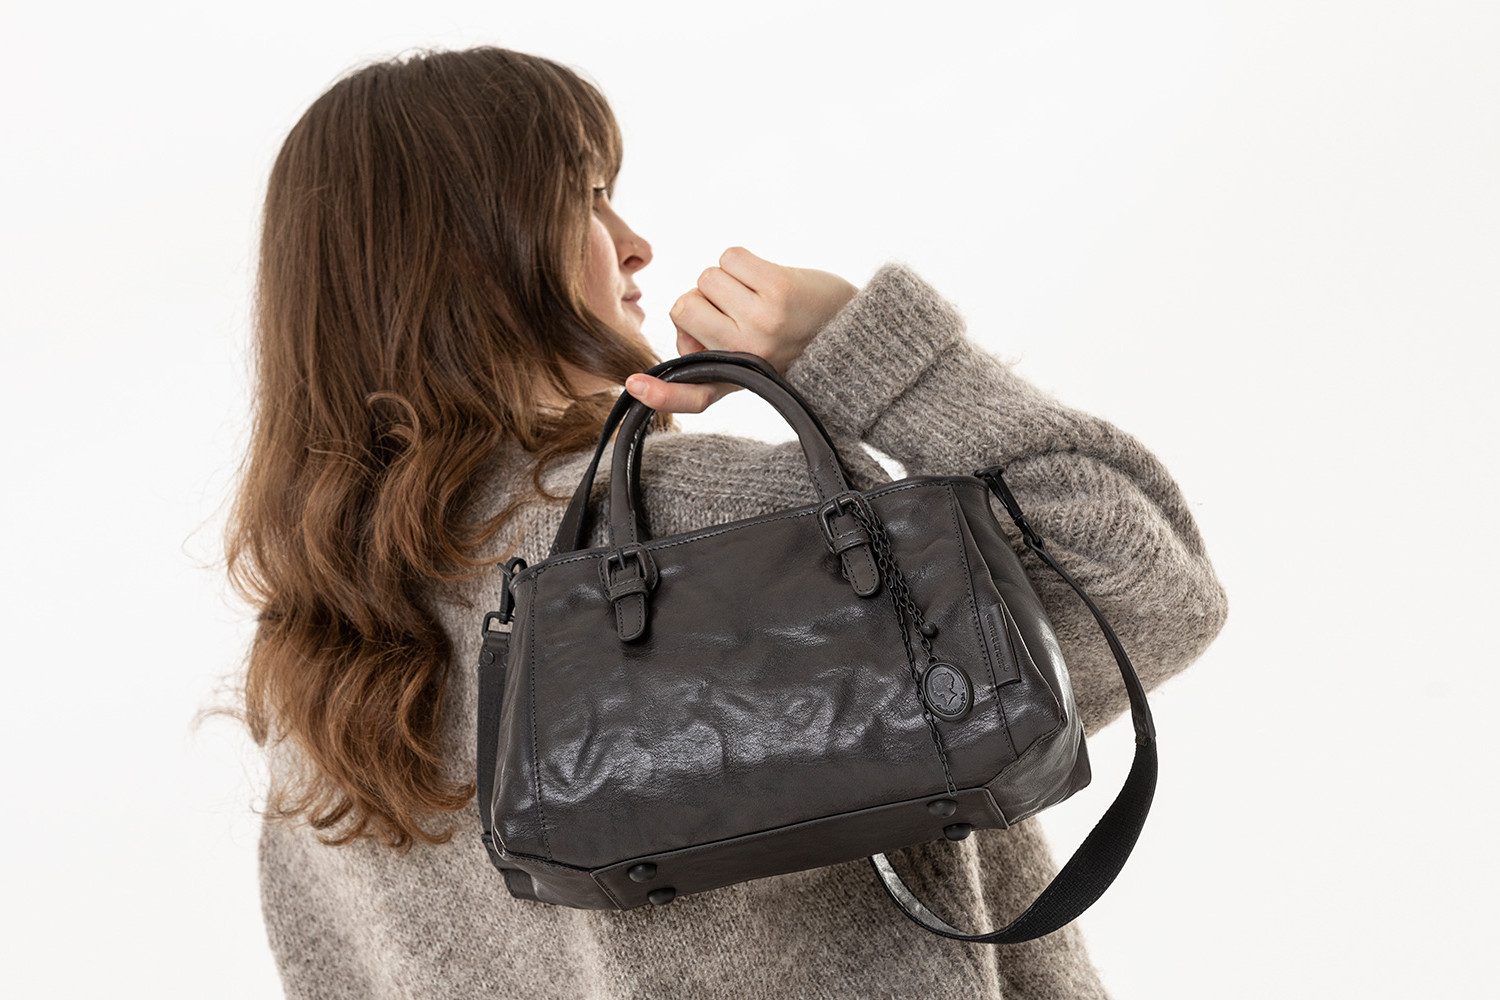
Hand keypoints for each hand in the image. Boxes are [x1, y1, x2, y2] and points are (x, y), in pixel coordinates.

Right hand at [624, 247, 856, 413]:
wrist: (861, 330)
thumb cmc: (800, 343)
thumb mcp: (756, 364)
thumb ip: (713, 354)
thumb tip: (681, 328)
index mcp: (736, 380)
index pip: (690, 395)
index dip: (660, 393)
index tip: (634, 386)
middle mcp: (744, 356)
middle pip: (682, 306)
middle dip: (702, 298)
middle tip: (738, 309)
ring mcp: (760, 323)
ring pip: (706, 278)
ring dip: (728, 277)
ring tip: (760, 295)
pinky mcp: (776, 290)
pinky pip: (729, 257)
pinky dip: (743, 260)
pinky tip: (768, 278)